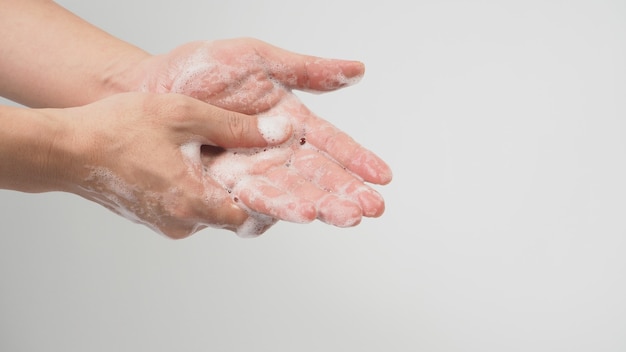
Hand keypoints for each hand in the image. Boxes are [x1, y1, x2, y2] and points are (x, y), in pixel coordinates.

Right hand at [46, 92, 306, 238]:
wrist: (66, 149)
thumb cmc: (117, 129)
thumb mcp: (183, 115)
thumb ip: (236, 127)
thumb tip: (279, 132)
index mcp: (192, 202)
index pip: (252, 220)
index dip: (274, 204)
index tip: (286, 187)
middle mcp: (182, 222)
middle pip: (235, 216)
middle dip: (251, 191)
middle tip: (259, 162)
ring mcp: (168, 224)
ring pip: (214, 211)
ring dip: (225, 188)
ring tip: (225, 156)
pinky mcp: (156, 219)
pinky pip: (193, 208)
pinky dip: (203, 189)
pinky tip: (197, 162)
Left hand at [137, 38, 392, 227]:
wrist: (147, 87)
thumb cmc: (198, 67)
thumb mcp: (256, 59)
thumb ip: (306, 70)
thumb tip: (357, 71)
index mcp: (289, 123)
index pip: (332, 146)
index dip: (358, 161)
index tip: (383, 176)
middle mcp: (275, 153)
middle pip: (316, 178)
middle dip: (343, 193)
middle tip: (368, 208)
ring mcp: (251, 173)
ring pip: (289, 195)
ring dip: (315, 206)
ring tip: (334, 214)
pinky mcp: (224, 189)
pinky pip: (250, 203)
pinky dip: (272, 209)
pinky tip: (294, 214)